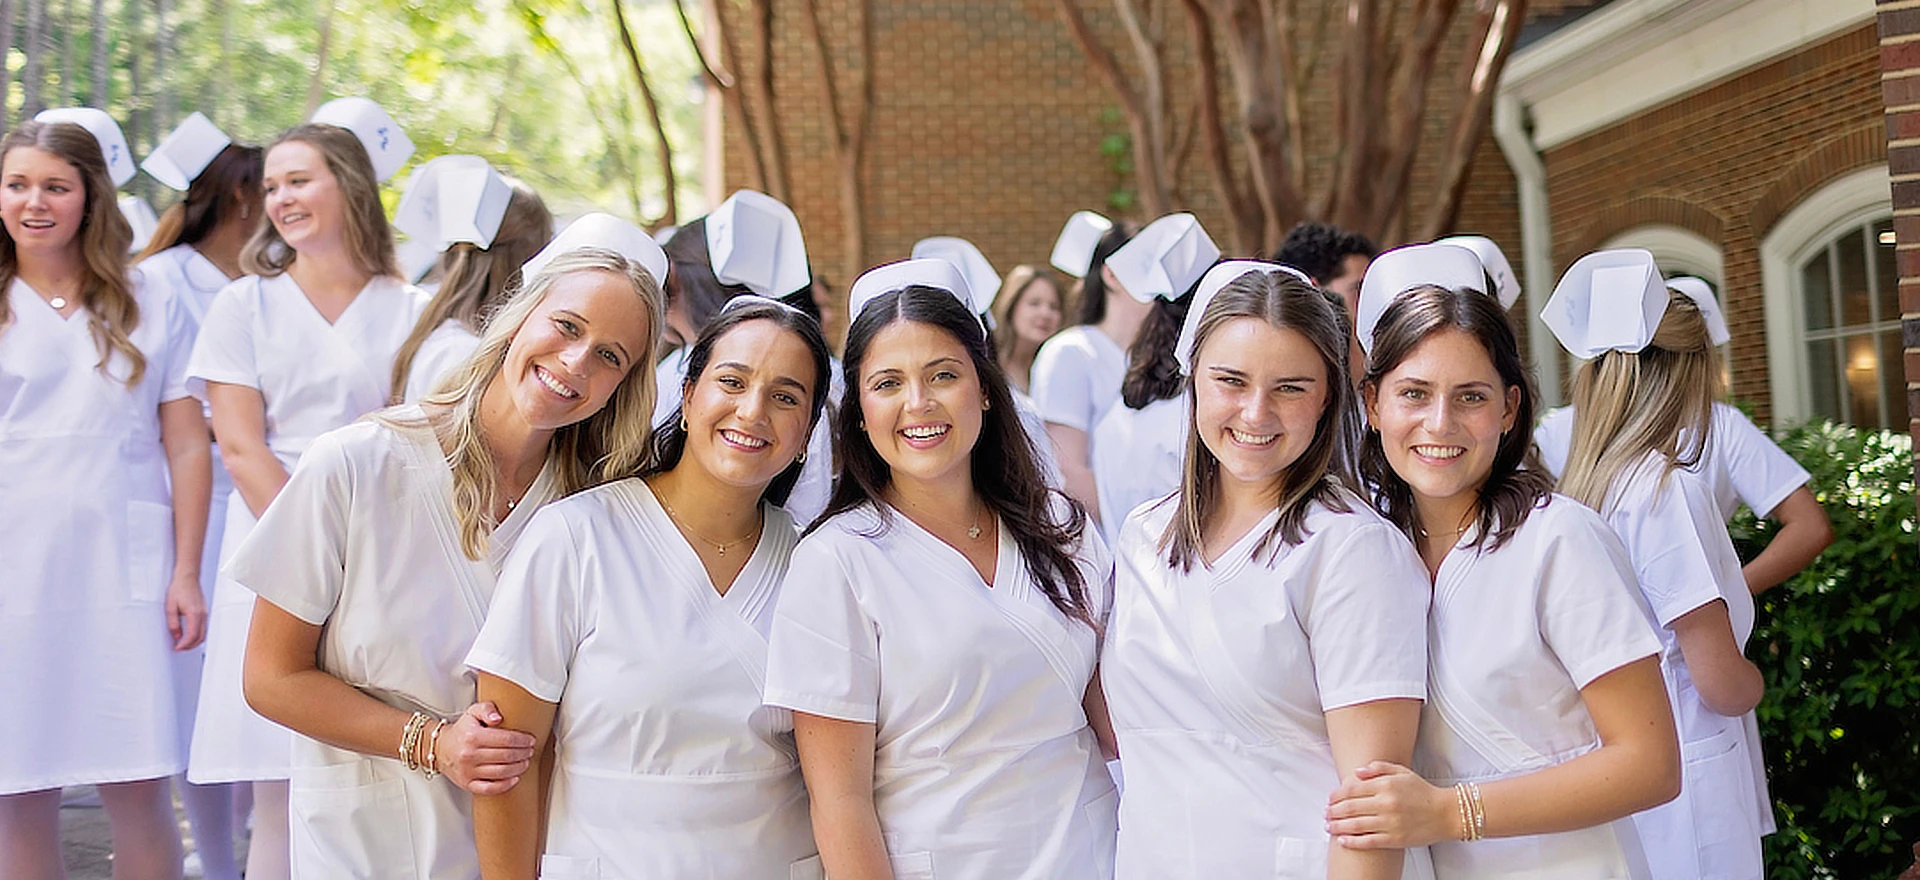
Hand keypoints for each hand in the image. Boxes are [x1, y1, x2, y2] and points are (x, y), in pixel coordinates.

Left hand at [165, 572, 207, 650]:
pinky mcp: (204, 611)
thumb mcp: (170, 607)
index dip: (184, 645)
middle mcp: (202, 615)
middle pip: (200, 637)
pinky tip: (189, 634)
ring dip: (194, 641)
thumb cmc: (179, 588)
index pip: (192, 636)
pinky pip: (203, 627)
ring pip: (203, 633)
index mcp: (194, 614)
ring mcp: (204, 613)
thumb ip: (173, 623)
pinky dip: (197, 634)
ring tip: (183, 643)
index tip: (177, 648)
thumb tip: (176, 635)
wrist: (187, 577)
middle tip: (179, 648)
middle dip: (190, 646)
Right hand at [434, 702, 536, 794]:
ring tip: (525, 762)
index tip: (531, 740)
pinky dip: (505, 785)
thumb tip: (498, 717)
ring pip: (501, 772)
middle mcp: (469, 755)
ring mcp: (468, 771)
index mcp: (473, 736)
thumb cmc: (462, 731)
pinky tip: (515, 778)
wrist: (441, 748)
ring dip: (518, 768)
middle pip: (506, 756)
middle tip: (530, 751)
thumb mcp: (473, 712)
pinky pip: (489, 788)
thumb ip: (487, 708)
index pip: (506, 739)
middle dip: (523, 753)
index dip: (522, 740)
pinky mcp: (467, 784)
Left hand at [1325, 761, 1455, 848]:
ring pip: (1355, 825)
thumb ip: (1378, 768)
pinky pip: (1368, 841)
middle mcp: (1386, 803)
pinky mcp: (1394, 839)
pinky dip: (1352, 842)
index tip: (1329, 799)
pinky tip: (1342, 840)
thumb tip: (1357, 771)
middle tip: (1325, 814)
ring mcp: (1389, 823)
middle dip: (1333, 811)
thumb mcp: (1402, 772)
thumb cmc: (1422, 792)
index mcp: (1386, 785)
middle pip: (1350, 808)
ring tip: (1328, 826)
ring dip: (1337, 826)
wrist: (1445, 813)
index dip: (1337, 795)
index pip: (1352, 789)